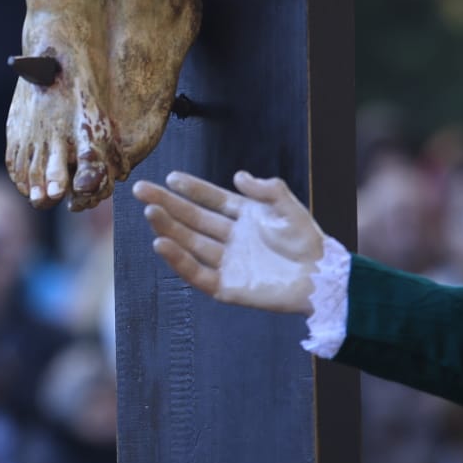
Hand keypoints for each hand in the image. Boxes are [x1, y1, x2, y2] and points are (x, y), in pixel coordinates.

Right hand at [133, 170, 325, 314]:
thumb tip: (237, 176)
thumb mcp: (290, 208)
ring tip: (150, 212)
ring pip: (189, 243)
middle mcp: (230, 238)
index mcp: (244, 217)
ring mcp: (226, 262)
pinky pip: (196, 272)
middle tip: (141, 190)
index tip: (170, 178)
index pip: (211, 199)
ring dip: (168, 228)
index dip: (191, 188)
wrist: (321, 281)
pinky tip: (162, 243)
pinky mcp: (225, 286)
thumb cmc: (308, 244)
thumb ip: (267, 189)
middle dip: (166, 204)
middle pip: (192, 218)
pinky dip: (178, 260)